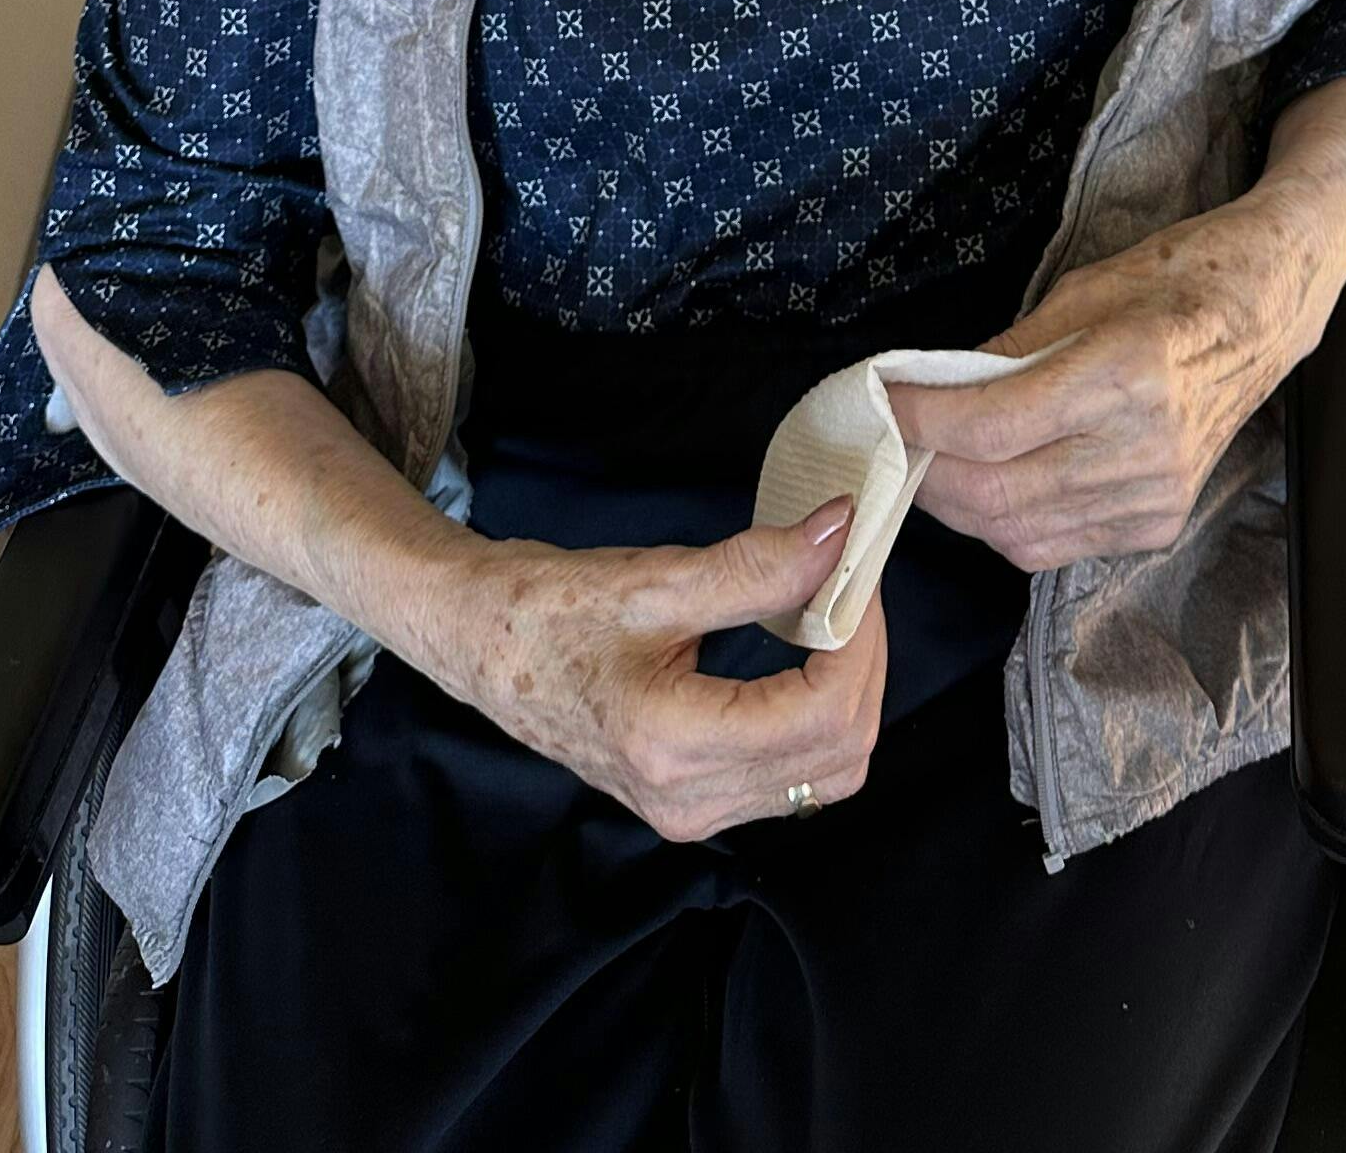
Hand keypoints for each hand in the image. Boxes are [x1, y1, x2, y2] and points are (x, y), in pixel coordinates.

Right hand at [424, 506, 888, 840]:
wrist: (480, 647)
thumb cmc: (549, 609)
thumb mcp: (654, 578)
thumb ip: (757, 565)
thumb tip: (842, 532)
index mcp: (672, 747)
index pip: (822, 713)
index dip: (860, 636)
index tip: (855, 567)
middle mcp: (689, 802)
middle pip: (839, 753)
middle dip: (864, 662)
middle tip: (849, 583)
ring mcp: (692, 813)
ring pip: (826, 775)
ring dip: (849, 692)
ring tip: (828, 614)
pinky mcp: (694, 803)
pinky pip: (793, 777)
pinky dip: (819, 715)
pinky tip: (799, 653)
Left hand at [891, 192, 1330, 570]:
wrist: (1265, 312)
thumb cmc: (1177, 278)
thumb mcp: (1083, 289)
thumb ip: (1007, 349)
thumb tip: (936, 391)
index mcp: (1125, 375)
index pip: (991, 426)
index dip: (921, 423)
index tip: (878, 404)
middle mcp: (1143, 449)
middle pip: (997, 494)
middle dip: (927, 473)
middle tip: (890, 442)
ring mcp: (1156, 497)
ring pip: (1019, 532)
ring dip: (960, 505)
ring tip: (930, 464)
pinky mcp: (1159, 524)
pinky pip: (1057, 544)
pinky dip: (1007, 523)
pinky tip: (990, 485)